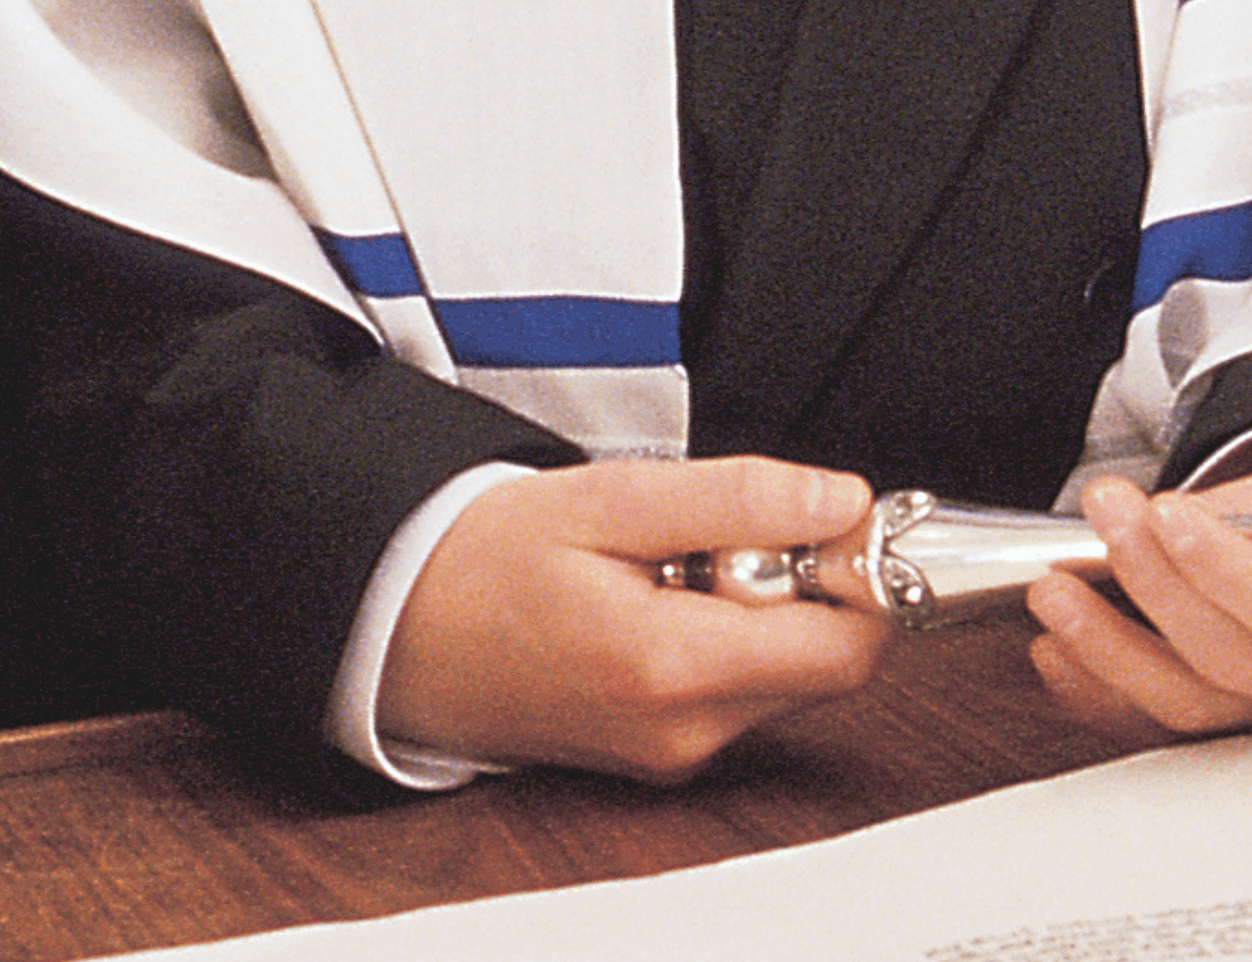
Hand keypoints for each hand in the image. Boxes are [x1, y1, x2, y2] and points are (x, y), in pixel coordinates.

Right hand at [378, 455, 884, 779]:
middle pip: (827, 664)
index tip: (823, 511)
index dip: (860, 570)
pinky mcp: (658, 755)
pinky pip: (737, 693)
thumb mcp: (605, 497)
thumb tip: (846, 501)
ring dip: (762, 609)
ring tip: (671, 557)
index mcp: (672, 666)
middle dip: (805, 584)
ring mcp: (672, 754)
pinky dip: (724, 637)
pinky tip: (655, 595)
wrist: (391, 629)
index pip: (849, 644)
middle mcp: (685, 731)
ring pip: (783, 677)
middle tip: (723, 526)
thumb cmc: (481, 558)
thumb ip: (735, 499)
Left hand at [1026, 428, 1251, 741]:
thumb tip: (1180, 517)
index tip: (1166, 511)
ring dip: (1111, 652)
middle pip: (1236, 662)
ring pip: (1193, 709)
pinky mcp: (1242, 726)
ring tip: (1053, 592)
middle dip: (1154, 585)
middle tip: (1103, 511)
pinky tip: (1057, 652)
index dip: (1228, 571)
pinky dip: (1104, 693)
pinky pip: (1165, 725)